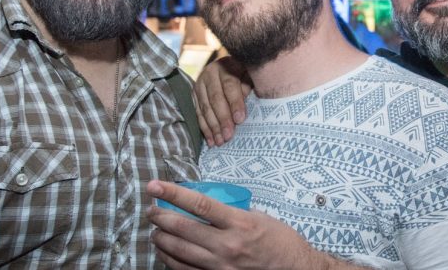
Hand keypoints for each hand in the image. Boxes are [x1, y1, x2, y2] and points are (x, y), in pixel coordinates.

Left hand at [146, 180, 349, 269]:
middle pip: (183, 228)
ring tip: (155, 230)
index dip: (173, 193)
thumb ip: (232, 214)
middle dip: (160, 217)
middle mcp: (228, 245)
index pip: (199, 205)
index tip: (155, 186)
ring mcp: (221, 266)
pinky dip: (170, 260)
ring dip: (161, 239)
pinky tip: (165, 252)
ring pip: (179, 251)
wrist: (295, 269)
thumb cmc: (280, 242)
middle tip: (151, 209)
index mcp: (240, 223)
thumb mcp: (259, 218)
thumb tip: (205, 208)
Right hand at [194, 56, 251, 146]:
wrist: (230, 68)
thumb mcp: (251, 75)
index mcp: (226, 64)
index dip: (235, 103)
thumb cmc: (246, 74)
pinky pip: (198, 113)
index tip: (240, 119)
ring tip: (220, 141)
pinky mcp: (194, 95)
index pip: (229, 85)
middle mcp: (210, 73)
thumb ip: (250, 86)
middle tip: (228, 135)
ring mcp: (199, 84)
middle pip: (215, 98)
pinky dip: (205, 128)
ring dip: (213, 127)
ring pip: (205, 108)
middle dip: (222, 119)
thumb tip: (250, 101)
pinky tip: (211, 140)